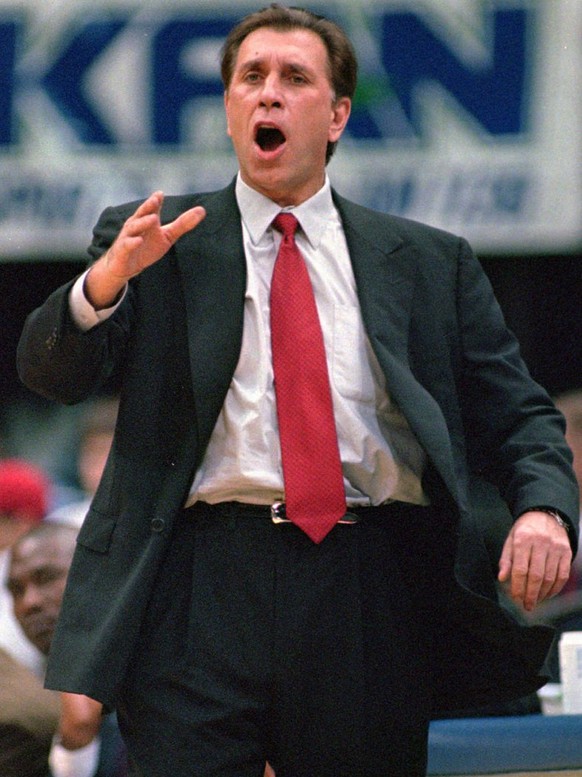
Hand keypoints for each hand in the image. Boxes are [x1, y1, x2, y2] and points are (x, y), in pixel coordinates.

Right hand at [85, 191, 205, 308]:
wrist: (126, 267)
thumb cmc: (146, 248)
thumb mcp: (167, 236)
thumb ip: (183, 224)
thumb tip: (202, 210)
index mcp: (146, 220)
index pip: (152, 208)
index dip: (155, 201)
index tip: (161, 194)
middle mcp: (136, 225)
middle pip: (141, 213)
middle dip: (148, 206)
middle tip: (155, 200)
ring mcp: (128, 237)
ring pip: (134, 227)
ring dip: (143, 222)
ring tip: (153, 218)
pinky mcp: (123, 250)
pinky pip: (126, 245)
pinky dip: (132, 242)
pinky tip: (139, 240)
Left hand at [498, 510, 571, 610]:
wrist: (545, 515)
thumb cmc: (524, 530)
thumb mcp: (510, 539)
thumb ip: (506, 559)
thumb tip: (502, 578)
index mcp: (523, 539)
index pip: (520, 569)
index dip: (518, 587)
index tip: (515, 598)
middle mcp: (541, 543)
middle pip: (537, 576)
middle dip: (531, 594)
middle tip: (527, 606)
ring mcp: (556, 548)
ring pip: (550, 577)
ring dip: (543, 594)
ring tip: (535, 601)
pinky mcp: (566, 552)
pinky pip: (563, 575)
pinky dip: (555, 588)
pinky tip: (548, 594)